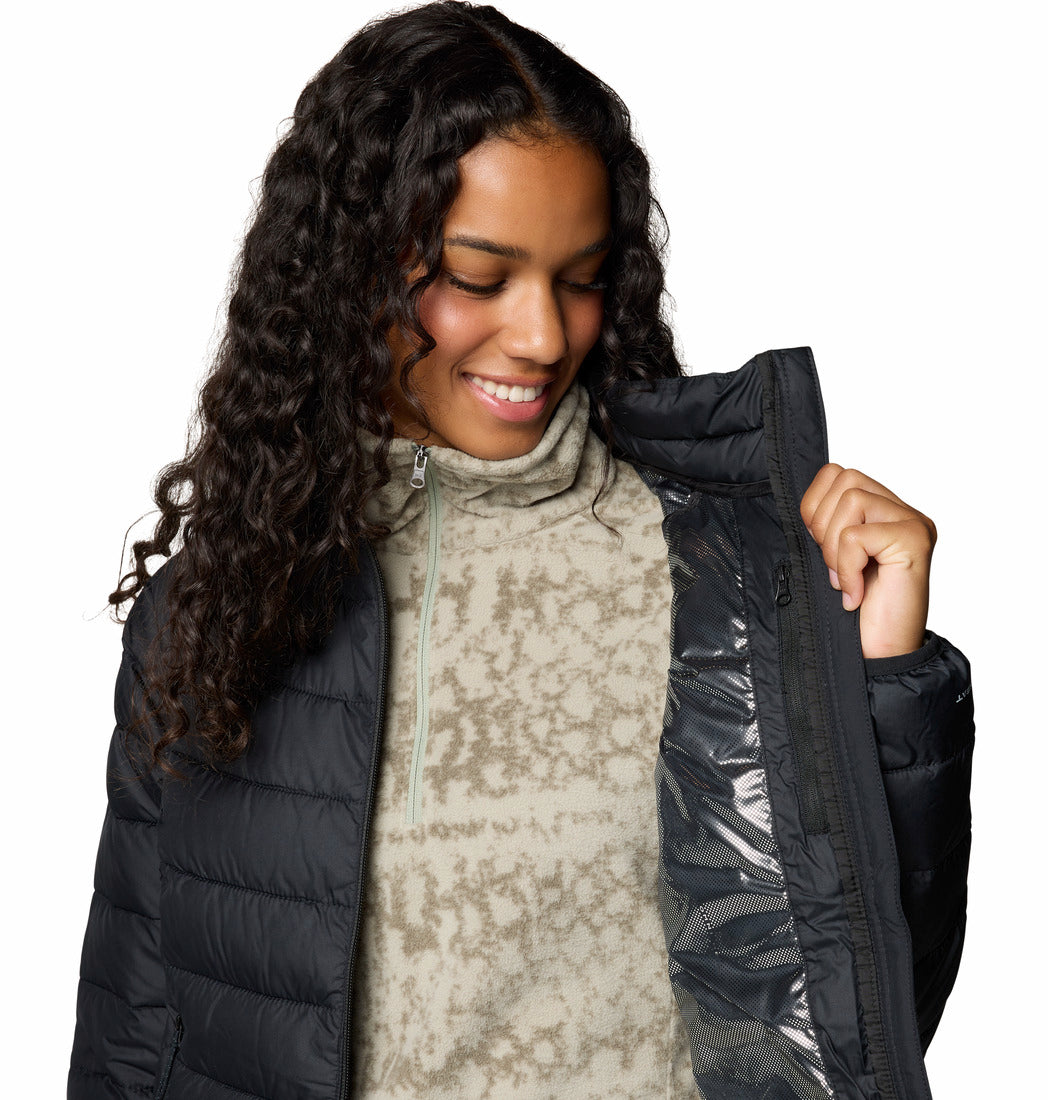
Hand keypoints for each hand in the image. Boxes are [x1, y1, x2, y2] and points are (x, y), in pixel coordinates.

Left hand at [799, 464, 935, 658]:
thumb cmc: (854, 611)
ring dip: (834, 546)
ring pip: (852, 499)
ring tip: (845, 579)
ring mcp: (913, 522)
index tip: (820, 547)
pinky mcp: (915, 539)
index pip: (837, 473)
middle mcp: (903, 511)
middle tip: (833, 567)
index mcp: (883, 510)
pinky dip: (846, 567)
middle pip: (844, 477)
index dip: (815, 505)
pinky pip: (857, 536)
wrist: (878, 654)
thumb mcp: (830, 558)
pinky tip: (855, 592)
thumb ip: (826, 524)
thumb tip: (803, 500)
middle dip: (823, 524)